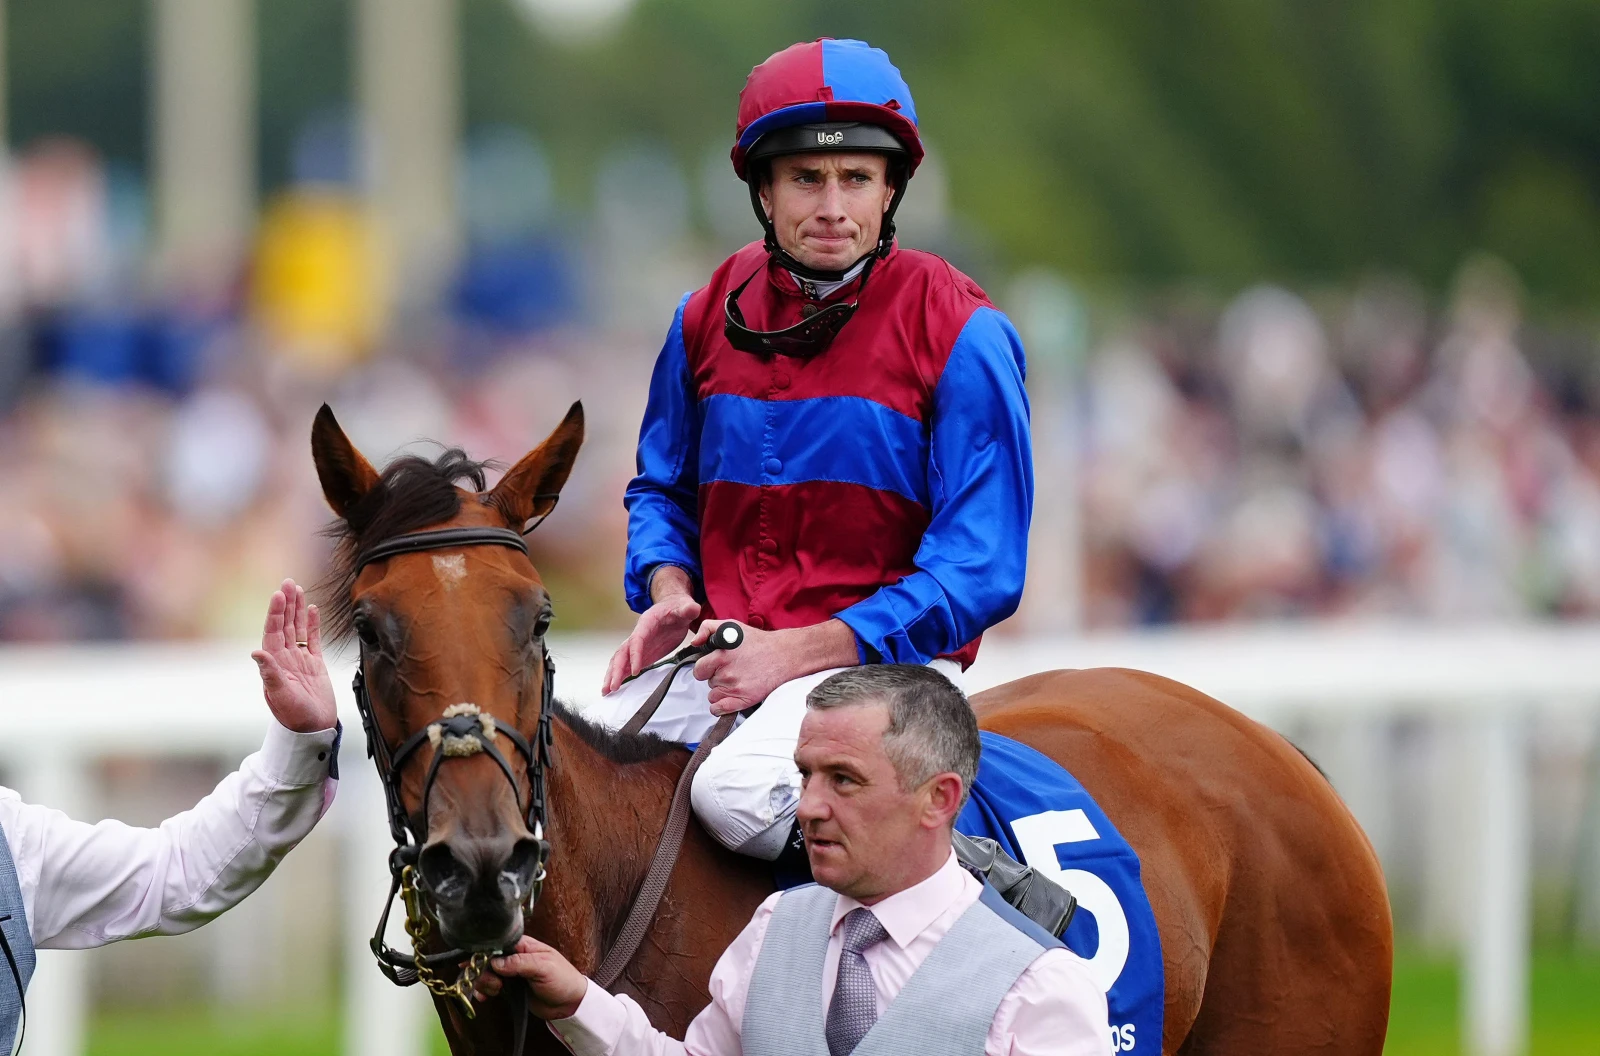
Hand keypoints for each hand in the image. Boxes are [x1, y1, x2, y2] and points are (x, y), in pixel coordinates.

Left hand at [251, 579, 337, 733]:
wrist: (313, 729)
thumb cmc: (294, 716)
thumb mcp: (280, 695)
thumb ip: (270, 673)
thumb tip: (256, 652)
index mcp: (274, 663)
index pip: (274, 631)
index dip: (276, 613)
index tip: (278, 594)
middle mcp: (285, 658)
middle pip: (285, 625)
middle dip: (286, 604)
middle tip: (288, 583)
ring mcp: (300, 660)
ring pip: (298, 628)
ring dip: (297, 609)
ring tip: (298, 589)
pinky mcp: (315, 664)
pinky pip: (314, 639)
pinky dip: (313, 624)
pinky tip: (312, 609)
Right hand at [473, 935, 588, 1020]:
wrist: (569, 1004)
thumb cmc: (563, 979)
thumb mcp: (544, 967)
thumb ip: (520, 963)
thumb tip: (496, 962)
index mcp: (524, 946)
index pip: (497, 944)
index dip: (484, 953)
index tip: (476, 963)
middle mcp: (515, 957)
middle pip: (487, 960)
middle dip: (483, 972)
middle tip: (494, 983)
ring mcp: (511, 973)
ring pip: (486, 974)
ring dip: (484, 983)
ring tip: (496, 990)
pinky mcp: (509, 988)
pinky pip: (490, 987)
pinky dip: (484, 991)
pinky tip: (485, 997)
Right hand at [603, 590, 700, 693]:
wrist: (674, 608)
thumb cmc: (678, 607)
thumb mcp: (685, 606)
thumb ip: (688, 608)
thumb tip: (692, 609)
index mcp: (646, 623)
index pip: (637, 640)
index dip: (634, 655)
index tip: (635, 671)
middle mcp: (638, 634)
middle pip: (622, 652)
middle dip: (616, 670)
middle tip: (612, 687)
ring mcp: (638, 645)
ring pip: (621, 660)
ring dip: (613, 674)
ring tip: (606, 691)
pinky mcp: (643, 653)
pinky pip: (628, 664)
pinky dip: (620, 676)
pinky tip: (615, 687)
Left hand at [691, 619, 858, 714]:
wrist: (783, 656)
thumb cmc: (758, 642)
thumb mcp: (730, 626)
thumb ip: (707, 628)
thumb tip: (695, 642)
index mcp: (721, 655)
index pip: (699, 671)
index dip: (707, 668)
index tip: (716, 665)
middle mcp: (727, 673)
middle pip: (708, 683)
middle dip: (717, 677)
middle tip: (732, 670)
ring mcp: (735, 688)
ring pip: (713, 696)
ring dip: (720, 691)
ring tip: (736, 681)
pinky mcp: (743, 700)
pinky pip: (718, 709)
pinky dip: (721, 706)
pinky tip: (730, 696)